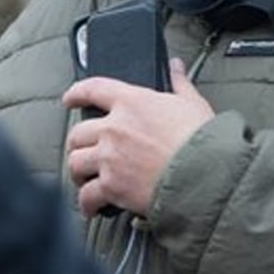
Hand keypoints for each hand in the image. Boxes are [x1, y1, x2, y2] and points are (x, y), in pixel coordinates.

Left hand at [63, 58, 214, 216]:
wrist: (203, 173)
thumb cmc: (200, 138)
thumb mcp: (191, 103)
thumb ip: (179, 82)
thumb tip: (176, 67)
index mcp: (131, 102)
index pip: (93, 89)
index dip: (76, 93)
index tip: (70, 98)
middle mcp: (114, 127)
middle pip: (77, 132)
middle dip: (77, 143)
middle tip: (82, 149)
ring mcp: (109, 157)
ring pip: (75, 162)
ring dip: (78, 171)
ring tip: (84, 177)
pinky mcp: (111, 186)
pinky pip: (86, 195)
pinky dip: (87, 203)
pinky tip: (92, 206)